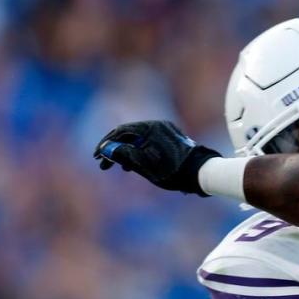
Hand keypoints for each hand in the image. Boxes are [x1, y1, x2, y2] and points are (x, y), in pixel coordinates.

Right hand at [94, 120, 221, 195]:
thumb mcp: (144, 166)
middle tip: (104, 164)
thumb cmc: (173, 171)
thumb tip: (107, 149)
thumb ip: (124, 155)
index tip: (97, 157)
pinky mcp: (173, 138)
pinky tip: (135, 164)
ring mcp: (167, 131)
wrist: (201, 174)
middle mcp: (159, 125)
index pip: (121, 131)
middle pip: (130, 134)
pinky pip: (151, 142)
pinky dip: (141, 151)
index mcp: (151, 128)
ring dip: (128, 152)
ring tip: (120, 167)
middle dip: (115, 149)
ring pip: (140, 139)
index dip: (106, 144)